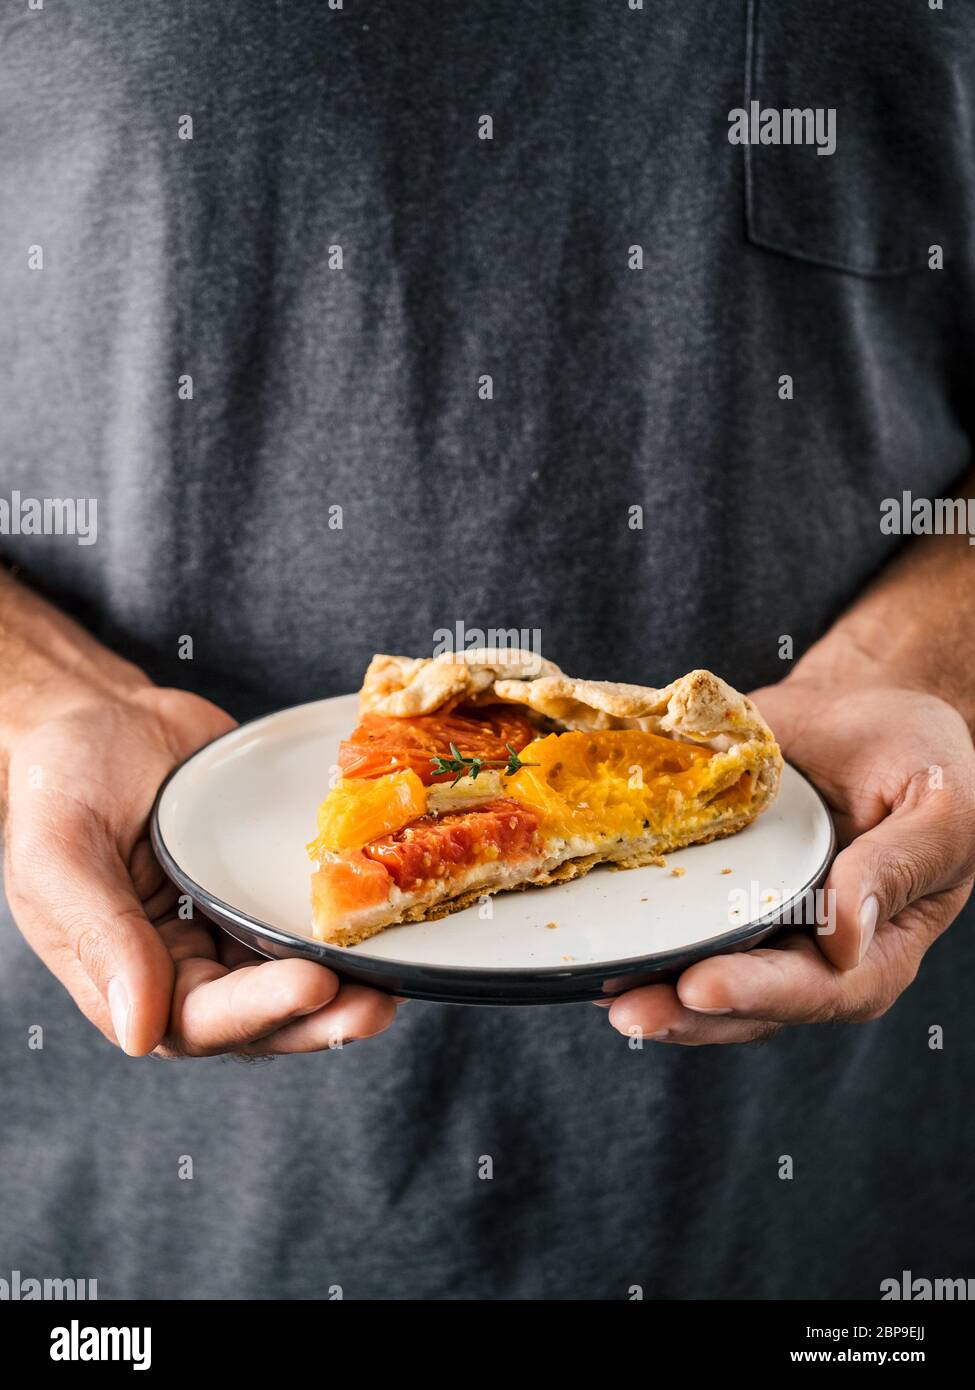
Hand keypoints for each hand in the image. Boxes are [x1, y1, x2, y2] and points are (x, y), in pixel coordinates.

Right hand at [3, 685, 400, 1056]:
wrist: (99, 715)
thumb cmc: (61, 782)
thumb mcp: (60, 856)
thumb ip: (100, 940)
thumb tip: (140, 1033)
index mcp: (125, 975)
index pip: (195, 1021)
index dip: (257, 1013)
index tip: (314, 986)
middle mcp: (185, 962)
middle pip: (259, 1018)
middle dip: (318, 1021)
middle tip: (376, 1005)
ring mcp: (231, 925)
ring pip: (294, 976)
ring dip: (346, 987)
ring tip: (395, 979)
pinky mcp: (265, 887)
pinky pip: (307, 918)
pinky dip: (346, 928)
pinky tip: (387, 920)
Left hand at [600, 673, 974, 1044]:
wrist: (860, 705)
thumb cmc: (917, 754)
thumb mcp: (940, 805)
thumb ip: (899, 867)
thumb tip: (845, 938)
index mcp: (876, 946)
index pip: (820, 990)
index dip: (759, 993)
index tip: (701, 985)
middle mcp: (809, 949)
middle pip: (748, 1005)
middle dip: (685, 1012)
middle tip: (628, 1010)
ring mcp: (756, 924)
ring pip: (698, 976)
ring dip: (648, 987)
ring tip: (595, 988)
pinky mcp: (712, 891)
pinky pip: (671, 922)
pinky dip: (631, 935)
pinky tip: (588, 941)